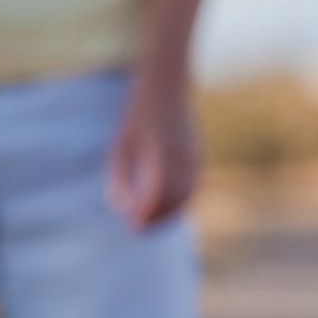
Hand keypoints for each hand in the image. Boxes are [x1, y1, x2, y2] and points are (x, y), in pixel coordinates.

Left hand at [106, 76, 199, 229]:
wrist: (167, 87)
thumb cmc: (137, 116)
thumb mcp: (120, 144)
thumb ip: (119, 175)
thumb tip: (119, 206)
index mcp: (161, 152)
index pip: (157, 192)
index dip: (145, 212)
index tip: (132, 225)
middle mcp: (182, 156)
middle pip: (174, 198)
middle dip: (156, 218)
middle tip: (138, 230)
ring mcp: (194, 155)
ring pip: (186, 195)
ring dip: (169, 213)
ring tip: (150, 223)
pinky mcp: (198, 156)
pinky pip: (192, 186)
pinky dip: (181, 201)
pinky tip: (165, 209)